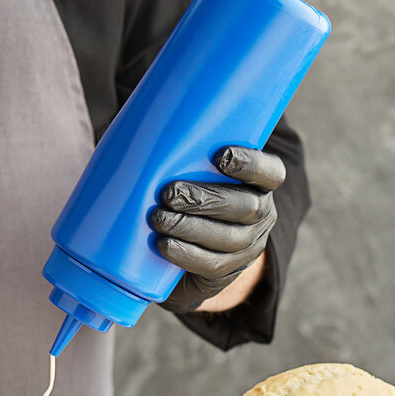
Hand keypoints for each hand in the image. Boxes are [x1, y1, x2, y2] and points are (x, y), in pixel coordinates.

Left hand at [151, 146, 285, 313]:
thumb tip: (122, 124)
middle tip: (168, 194)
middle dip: (206, 199)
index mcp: (257, 184)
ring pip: (229, 238)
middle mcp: (261, 214)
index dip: (252, 164)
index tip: (219, 156)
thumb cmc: (182, 195)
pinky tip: (164, 245)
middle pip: (247, 207)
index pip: (271, 172)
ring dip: (191, 228)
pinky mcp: (228, 271)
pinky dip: (186, 254)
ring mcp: (248, 246)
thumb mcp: (183, 170)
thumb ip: (168, 149)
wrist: (181, 251)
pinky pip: (213, 265)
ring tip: (158, 219)